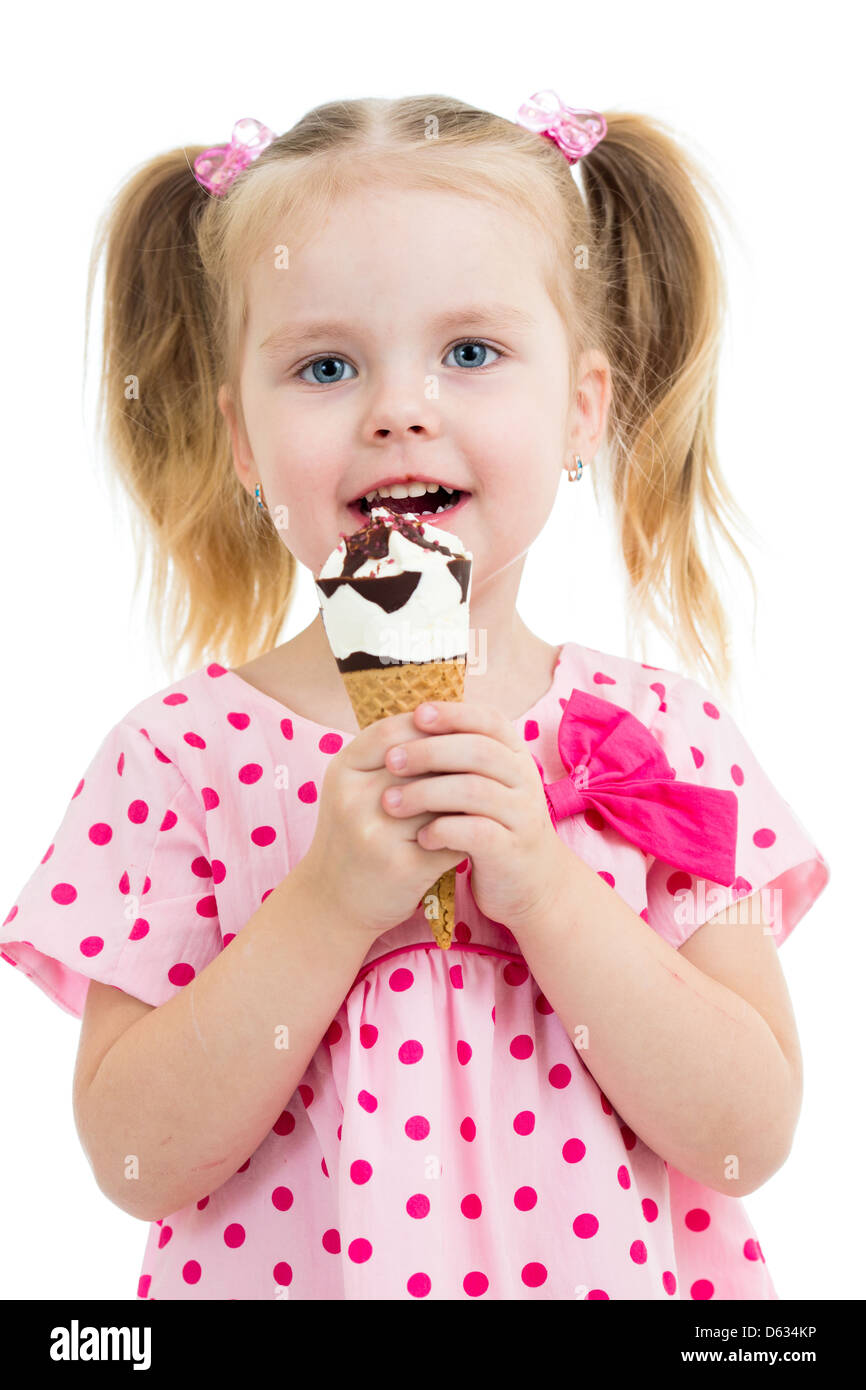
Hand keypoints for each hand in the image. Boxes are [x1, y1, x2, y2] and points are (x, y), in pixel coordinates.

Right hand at [296, 708, 469, 940]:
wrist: (330, 902)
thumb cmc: (351, 837)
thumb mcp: (353, 789)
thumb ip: (389, 757)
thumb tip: (446, 717)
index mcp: (343, 771)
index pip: (393, 731)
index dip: (428, 726)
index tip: (455, 729)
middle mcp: (355, 799)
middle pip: (421, 763)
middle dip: (454, 761)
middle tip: (481, 760)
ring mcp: (377, 834)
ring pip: (441, 799)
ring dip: (466, 796)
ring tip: (486, 792)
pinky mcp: (403, 867)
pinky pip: (450, 836)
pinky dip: (468, 831)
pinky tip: (478, 828)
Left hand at [381, 700, 571, 931]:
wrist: (529, 881)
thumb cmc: (491, 823)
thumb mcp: (481, 783)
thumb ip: (456, 757)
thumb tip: (403, 724)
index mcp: (514, 755)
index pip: (488, 719)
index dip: (453, 713)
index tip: (416, 714)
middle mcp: (524, 779)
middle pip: (478, 750)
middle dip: (429, 752)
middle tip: (391, 761)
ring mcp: (521, 814)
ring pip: (474, 790)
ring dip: (425, 793)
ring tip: (390, 803)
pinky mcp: (512, 849)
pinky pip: (476, 832)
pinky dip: (443, 831)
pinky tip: (420, 837)